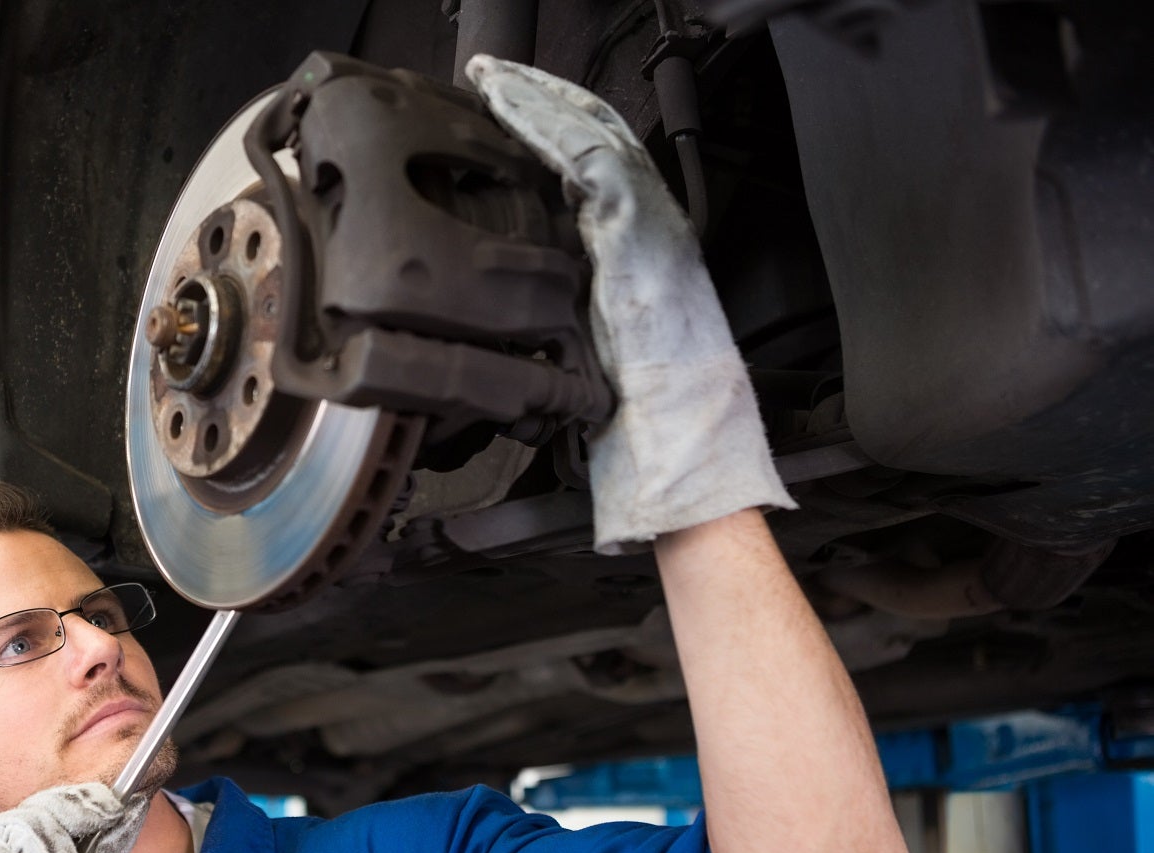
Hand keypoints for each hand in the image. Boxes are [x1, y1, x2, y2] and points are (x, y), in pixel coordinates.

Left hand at [467, 55, 794, 553]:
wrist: (682, 456)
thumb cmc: (643, 427)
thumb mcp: (592, 358)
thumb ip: (566, 316)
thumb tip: (516, 309)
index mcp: (639, 253)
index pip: (592, 169)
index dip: (549, 131)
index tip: (502, 112)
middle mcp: (649, 230)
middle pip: (593, 138)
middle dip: (539, 100)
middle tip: (491, 76)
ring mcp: (646, 229)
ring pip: (590, 138)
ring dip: (537, 102)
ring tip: (493, 78)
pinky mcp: (634, 239)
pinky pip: (588, 164)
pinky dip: (548, 131)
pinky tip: (511, 110)